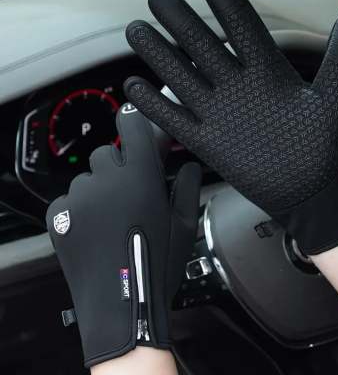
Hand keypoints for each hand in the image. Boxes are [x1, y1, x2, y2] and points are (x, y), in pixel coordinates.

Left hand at [46, 105, 200, 366]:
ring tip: (112, 217)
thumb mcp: (185, 225)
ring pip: (87, 177)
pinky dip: (80, 208)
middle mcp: (105, 180)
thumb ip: (189, 187)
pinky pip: (68, 199)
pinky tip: (94, 230)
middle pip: (107, 152)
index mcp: (140, 176)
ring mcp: (77, 199)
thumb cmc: (159, 264)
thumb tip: (190, 164)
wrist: (121, 307)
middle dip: (120, 165)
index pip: (132, 126)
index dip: (135, 121)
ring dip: (100, 188)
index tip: (137, 123)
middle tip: (131, 191)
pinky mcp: (57, 217)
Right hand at [124, 0, 337, 254]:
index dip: (227, 4)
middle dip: (181, 22)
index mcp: (267, 73)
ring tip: (137, 30)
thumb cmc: (323, 146)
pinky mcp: (207, 143)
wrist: (306, 189)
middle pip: (203, 48)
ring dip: (159, 56)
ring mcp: (219, 115)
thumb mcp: (336, 97)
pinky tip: (135, 85)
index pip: (243, 29)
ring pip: (183, 79)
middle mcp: (238, 89)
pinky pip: (175, 120)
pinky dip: (154, 105)